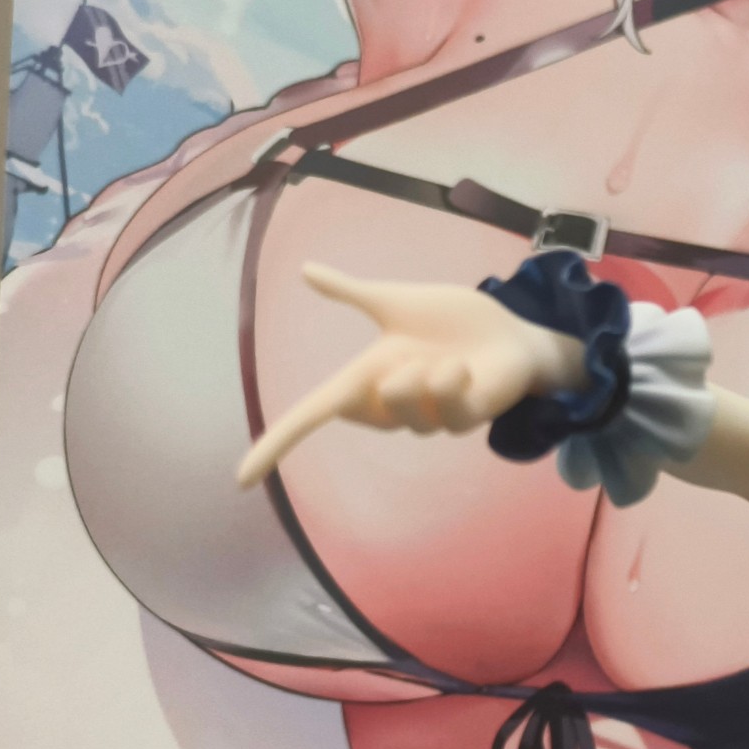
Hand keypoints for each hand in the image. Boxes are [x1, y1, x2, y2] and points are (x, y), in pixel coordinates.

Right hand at [236, 264, 578, 487]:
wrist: (510, 331)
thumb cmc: (453, 320)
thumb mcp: (394, 302)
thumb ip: (351, 292)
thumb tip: (306, 269)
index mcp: (367, 380)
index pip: (309, 418)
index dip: (275, 446)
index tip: (238, 479)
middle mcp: (393, 406)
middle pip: (359, 407)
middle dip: (388, 374)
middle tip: (417, 354)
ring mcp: (429, 420)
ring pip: (403, 402)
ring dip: (427, 370)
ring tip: (448, 359)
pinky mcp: (464, 422)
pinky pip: (444, 402)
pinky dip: (456, 374)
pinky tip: (468, 367)